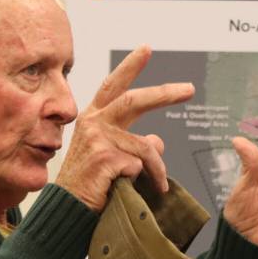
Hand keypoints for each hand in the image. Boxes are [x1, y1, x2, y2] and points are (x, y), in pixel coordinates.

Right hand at [56, 46, 193, 211]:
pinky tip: (132, 188)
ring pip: (146, 146)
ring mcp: (98, 139)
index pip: (113, 85)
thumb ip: (132, 142)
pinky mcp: (106, 158)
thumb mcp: (111, 155)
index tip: (146, 49)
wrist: (68, 209)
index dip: (130, 66)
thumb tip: (158, 139)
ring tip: (160, 184)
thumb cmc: (90, 182)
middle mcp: (94, 123)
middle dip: (165, 93)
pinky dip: (147, 179)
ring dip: (158, 168)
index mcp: (93, 118)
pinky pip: (141, 165)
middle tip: (189, 89)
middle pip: (135, 100)